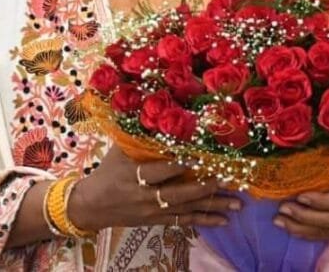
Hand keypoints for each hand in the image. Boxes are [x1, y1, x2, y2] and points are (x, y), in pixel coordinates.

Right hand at [68, 146, 240, 231]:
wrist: (91, 205)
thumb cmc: (108, 171)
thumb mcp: (119, 150)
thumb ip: (140, 135)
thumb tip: (157, 106)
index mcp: (132, 175)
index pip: (159, 171)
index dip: (178, 165)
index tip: (198, 156)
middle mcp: (145, 196)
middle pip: (178, 194)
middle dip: (203, 187)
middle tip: (226, 179)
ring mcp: (153, 211)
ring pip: (186, 209)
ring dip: (213, 206)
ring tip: (237, 203)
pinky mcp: (157, 221)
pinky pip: (184, 222)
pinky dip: (204, 220)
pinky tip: (224, 220)